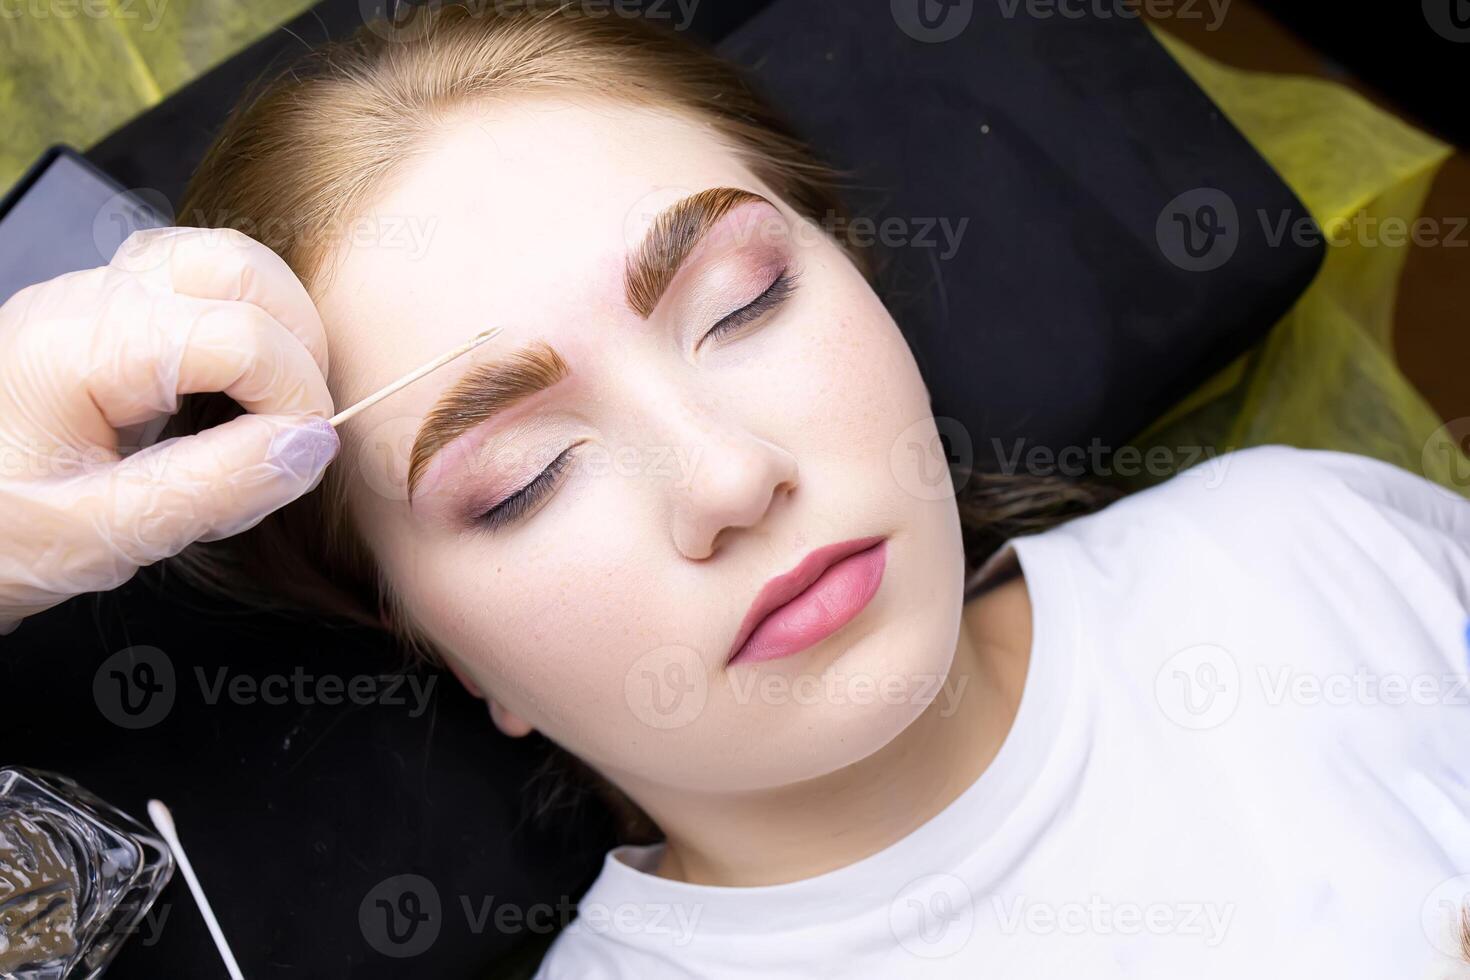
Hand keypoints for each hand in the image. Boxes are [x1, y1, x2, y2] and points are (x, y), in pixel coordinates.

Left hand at [0, 226, 340, 633]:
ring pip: (220, 262)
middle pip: (236, 266)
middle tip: (302, 421)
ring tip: (277, 403)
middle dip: (298, 341)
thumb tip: (311, 443)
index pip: (239, 336)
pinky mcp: (103, 318)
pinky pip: (196, 288)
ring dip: (275, 324)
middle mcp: (83, 302)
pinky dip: (243, 327)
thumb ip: (211, 490)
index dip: (295, 398)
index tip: (297, 462)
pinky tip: (237, 394)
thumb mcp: (98, 539)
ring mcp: (91, 300)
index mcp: (75, 349)